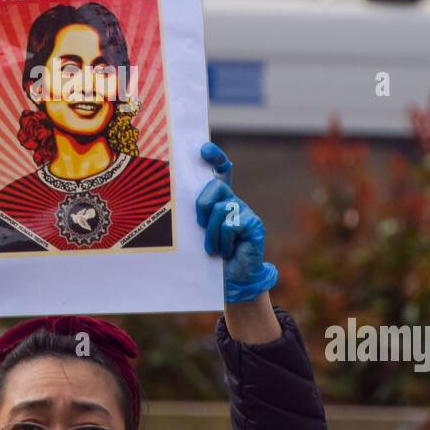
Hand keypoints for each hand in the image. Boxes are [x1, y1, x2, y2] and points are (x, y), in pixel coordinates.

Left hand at [195, 142, 278, 303]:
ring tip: (212, 248)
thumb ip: (195, 215)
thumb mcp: (197, 232)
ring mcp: (245, 211)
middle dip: (202, 205)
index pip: (220, 171)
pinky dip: (223, 241)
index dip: (215, 157)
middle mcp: (233, 201)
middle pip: (215, 186)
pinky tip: (226, 251)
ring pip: (221, 208)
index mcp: (219, 199)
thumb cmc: (209, 256)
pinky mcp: (253, 224)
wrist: (232, 280)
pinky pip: (231, 224)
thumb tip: (175, 199)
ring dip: (210, 233)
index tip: (204, 149)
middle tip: (200, 226)